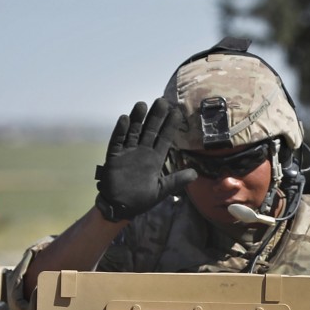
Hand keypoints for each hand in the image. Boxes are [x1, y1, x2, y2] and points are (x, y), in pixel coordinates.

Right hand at [94, 98, 197, 221]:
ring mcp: (127, 153)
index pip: (164, 138)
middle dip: (156, 116)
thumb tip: (195, 174)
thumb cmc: (142, 199)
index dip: (170, 125)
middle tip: (162, 101)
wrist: (120, 208)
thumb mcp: (162, 190)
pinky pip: (117, 141)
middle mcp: (142, 152)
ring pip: (133, 131)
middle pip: (150, 130)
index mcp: (155, 158)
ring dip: (137, 119)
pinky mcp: (114, 157)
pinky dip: (120, 131)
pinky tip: (124, 119)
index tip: (177, 111)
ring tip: (142, 105)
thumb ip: (176, 181)